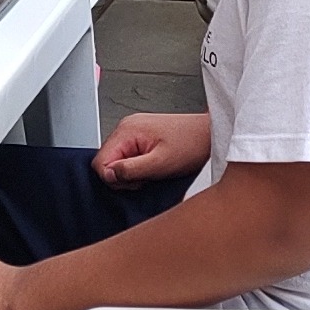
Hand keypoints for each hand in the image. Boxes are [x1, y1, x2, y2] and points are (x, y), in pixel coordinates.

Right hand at [95, 110, 210, 185]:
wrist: (209, 135)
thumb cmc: (191, 144)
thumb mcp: (161, 163)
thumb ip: (131, 170)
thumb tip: (109, 175)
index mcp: (127, 130)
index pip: (99, 162)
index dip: (114, 178)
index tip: (134, 181)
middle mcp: (126, 127)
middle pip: (107, 161)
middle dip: (124, 176)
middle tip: (146, 177)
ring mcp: (133, 131)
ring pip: (118, 160)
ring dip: (132, 172)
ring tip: (153, 171)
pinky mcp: (141, 137)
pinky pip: (128, 156)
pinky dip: (138, 166)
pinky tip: (153, 167)